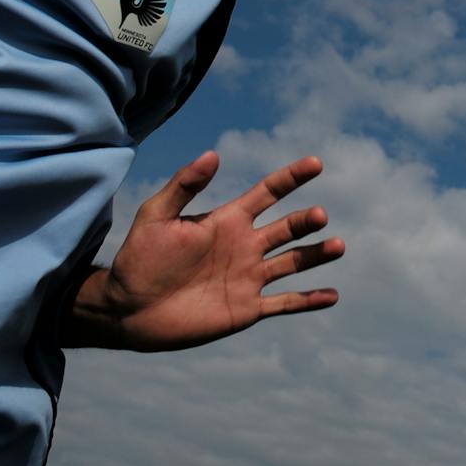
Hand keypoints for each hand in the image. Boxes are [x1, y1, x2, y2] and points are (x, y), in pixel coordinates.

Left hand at [65, 151, 344, 351]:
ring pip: (293, 263)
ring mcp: (248, 278)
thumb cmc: (138, 259)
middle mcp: (245, 247)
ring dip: (316, 255)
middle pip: (287, 228)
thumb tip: (212, 155)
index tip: (316, 164)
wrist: (127, 309)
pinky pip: (284, 303)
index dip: (291, 177)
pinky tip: (332, 296)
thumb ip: (183, 186)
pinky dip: (308, 300)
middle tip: (319, 216)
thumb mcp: (156, 216)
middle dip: (306, 220)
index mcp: (228, 221)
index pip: (268, 193)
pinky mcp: (246, 309)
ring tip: (338, 246)